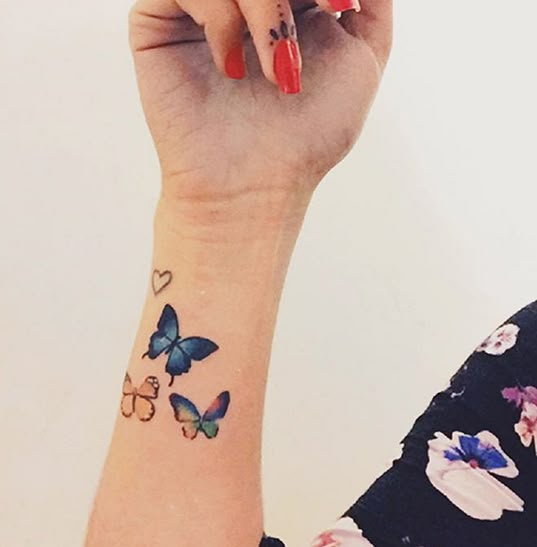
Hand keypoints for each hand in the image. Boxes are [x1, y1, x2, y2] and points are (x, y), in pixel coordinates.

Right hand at [129, 0, 391, 212]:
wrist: (253, 186)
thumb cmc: (307, 136)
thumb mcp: (362, 62)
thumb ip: (372, 3)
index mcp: (288, 3)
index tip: (338, 7)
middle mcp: (244, 1)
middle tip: (295, 45)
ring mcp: (201, 8)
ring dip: (265, 11)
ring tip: (274, 72)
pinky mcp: (157, 20)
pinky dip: (220, 18)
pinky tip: (230, 69)